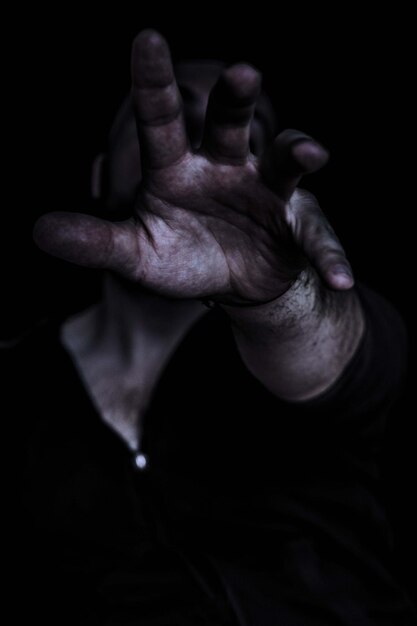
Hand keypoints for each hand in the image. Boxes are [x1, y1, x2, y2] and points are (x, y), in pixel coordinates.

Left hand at [34, 30, 352, 305]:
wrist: (232, 280)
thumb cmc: (181, 258)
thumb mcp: (137, 255)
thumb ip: (96, 242)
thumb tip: (39, 231)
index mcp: (177, 169)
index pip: (162, 120)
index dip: (154, 82)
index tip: (146, 38)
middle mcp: (225, 167)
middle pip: (231, 123)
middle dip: (238, 98)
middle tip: (243, 72)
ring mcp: (266, 191)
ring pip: (284, 161)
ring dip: (297, 152)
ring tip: (308, 153)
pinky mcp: (298, 223)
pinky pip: (318, 236)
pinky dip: (329, 256)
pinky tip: (339, 280)